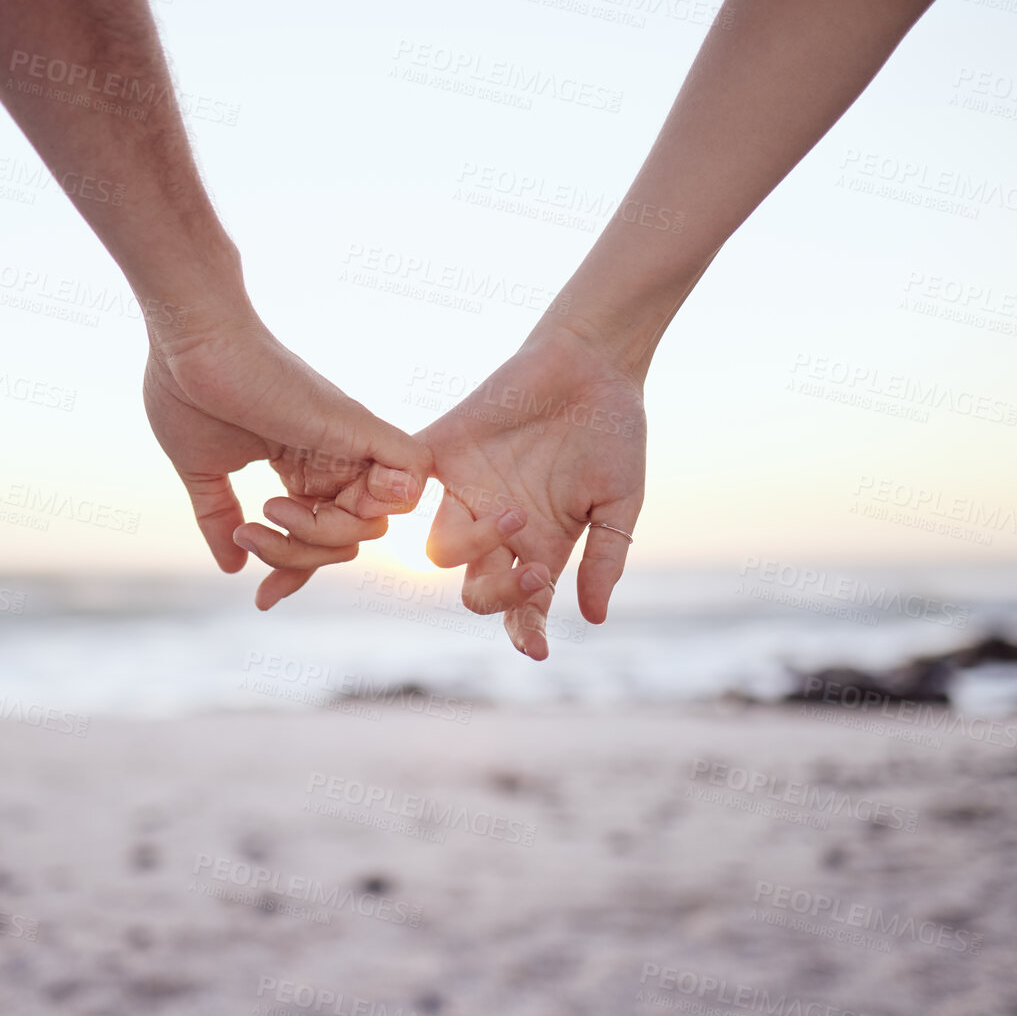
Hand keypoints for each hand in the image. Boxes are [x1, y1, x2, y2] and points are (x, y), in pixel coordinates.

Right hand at [142, 312, 430, 601]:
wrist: (189, 341)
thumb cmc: (188, 390)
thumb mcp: (204, 471)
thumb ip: (219, 518)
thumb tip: (231, 563)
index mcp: (302, 468)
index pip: (323, 537)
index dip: (298, 571)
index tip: (262, 596)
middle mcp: (333, 459)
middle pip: (352, 541)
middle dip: (303, 558)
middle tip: (252, 535)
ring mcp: (349, 444)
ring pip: (378, 525)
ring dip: (323, 540)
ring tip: (269, 512)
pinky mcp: (359, 427)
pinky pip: (413, 476)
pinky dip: (388, 500)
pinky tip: (323, 504)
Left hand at [420, 323, 646, 658]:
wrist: (590, 364)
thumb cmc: (613, 432)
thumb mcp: (619, 501)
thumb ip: (605, 557)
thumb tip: (595, 618)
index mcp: (540, 546)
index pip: (523, 607)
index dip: (526, 633)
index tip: (537, 651)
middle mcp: (497, 530)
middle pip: (476, 591)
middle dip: (500, 595)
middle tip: (534, 572)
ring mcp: (466, 494)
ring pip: (439, 552)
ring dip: (475, 547)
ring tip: (514, 515)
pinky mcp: (441, 454)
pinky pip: (403, 484)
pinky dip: (397, 495)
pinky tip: (418, 499)